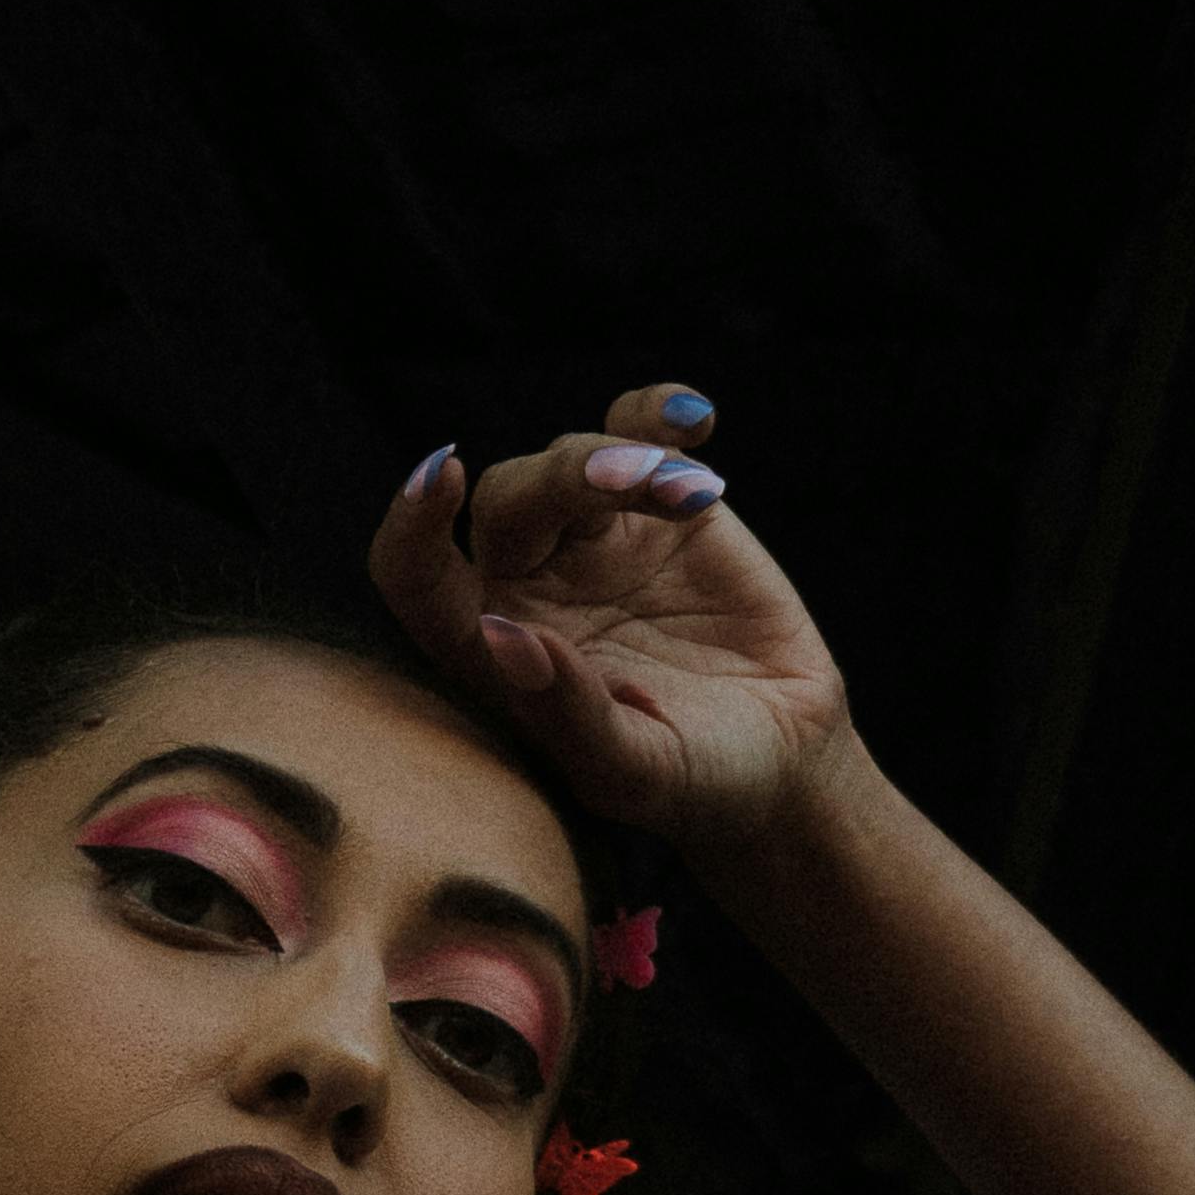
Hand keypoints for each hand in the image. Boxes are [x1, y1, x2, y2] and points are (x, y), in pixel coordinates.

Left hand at [369, 384, 851, 854]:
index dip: (413, 524)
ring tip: (696, 495)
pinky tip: (697, 420)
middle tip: (636, 482)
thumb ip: (568, 714)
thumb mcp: (634, 771)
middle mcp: (526, 582)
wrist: (781, 757)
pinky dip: (659, 412)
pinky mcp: (661, 503)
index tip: (441, 478)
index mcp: (490, 649)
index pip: (416, 574)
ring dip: (628, 458)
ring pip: (570, 459)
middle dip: (565, 481)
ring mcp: (593, 537)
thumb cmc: (691, 782)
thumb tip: (503, 636)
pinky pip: (640, 428)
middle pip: (505, 499)